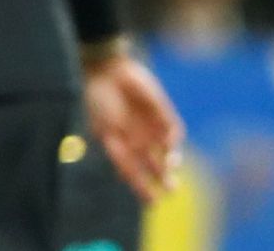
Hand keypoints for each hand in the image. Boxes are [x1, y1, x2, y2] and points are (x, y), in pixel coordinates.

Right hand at [83, 49, 183, 202]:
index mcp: (120, 146)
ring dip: (170, 162)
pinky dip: (174, 140)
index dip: (143, 189)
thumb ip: (118, 151)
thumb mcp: (104, 130)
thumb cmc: (99, 103)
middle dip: (163, 178)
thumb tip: (127, 177)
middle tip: (170, 189)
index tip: (153, 203)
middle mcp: (137, 139)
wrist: (106, 70)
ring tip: (170, 164)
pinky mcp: (162, 112)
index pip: (134, 173)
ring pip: (167, 152)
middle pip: (155, 166)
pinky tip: (169, 146)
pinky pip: (174, 130)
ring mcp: (151, 126)